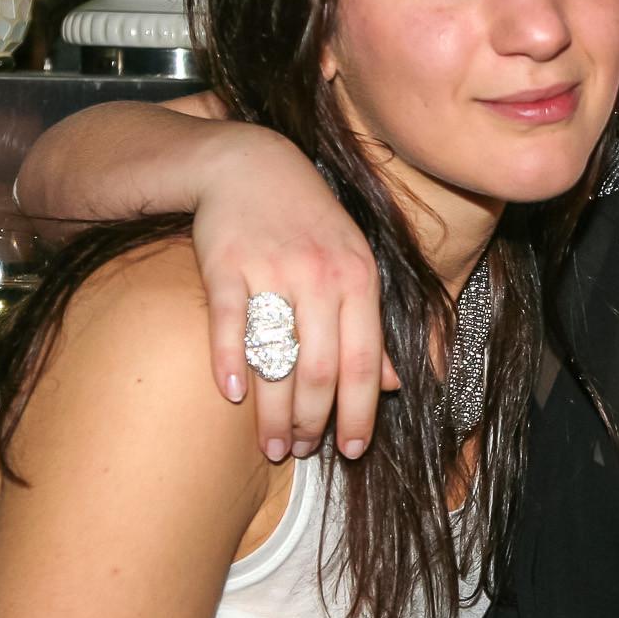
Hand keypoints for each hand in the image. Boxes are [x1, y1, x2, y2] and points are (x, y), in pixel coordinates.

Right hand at [196, 128, 395, 460]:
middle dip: (311, 422)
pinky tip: (232, 397)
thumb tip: (393, 386)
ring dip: (272, 411)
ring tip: (270, 444)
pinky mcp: (225, 263)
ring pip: (277, 357)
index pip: (365, 363)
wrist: (251, 165)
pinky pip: (228, 324)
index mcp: (360, 280)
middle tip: (299, 452)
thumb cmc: (310, 223)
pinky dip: (229, 364)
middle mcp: (321, 277)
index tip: (352, 450)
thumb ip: (371, 325)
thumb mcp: (355, 265)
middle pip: (319, 369)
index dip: (359, 413)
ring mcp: (272, 270)